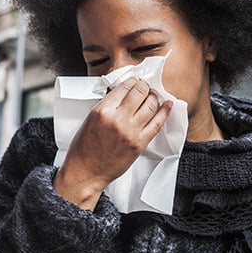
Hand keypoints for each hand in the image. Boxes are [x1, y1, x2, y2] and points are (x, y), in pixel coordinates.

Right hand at [53, 77, 172, 209]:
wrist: (86, 172)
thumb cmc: (83, 148)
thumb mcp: (89, 119)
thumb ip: (106, 105)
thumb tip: (121, 94)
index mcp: (102, 110)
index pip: (124, 86)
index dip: (132, 80)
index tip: (135, 81)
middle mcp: (117, 119)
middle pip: (140, 91)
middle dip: (144, 86)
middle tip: (145, 87)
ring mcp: (130, 131)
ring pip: (151, 104)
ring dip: (154, 96)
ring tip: (153, 95)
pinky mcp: (140, 143)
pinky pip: (157, 123)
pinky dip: (165, 111)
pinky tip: (168, 105)